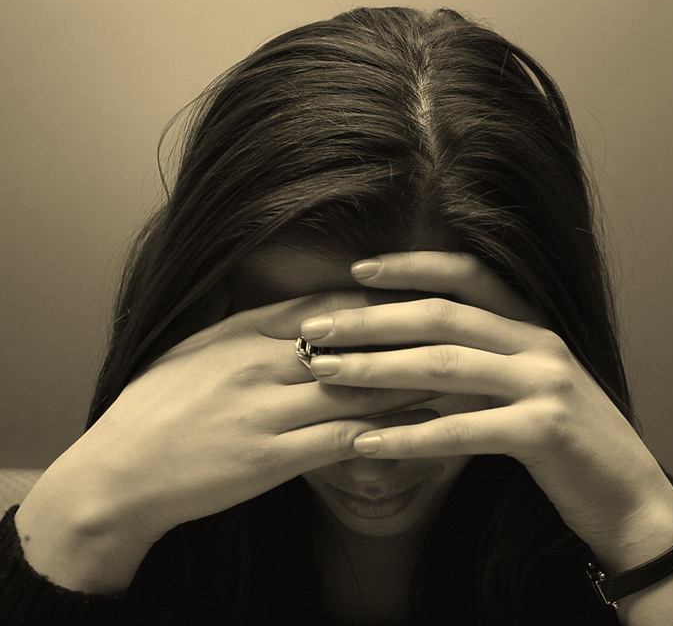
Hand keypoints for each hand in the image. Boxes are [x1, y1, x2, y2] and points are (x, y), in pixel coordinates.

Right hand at [20, 288, 436, 547]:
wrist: (118, 472)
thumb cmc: (153, 408)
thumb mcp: (194, 350)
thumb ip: (245, 330)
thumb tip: (291, 315)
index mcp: (242, 332)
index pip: (326, 303)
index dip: (379, 299)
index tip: (418, 297)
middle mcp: (259, 363)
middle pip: (352, 338)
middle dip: (408, 333)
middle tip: (456, 329)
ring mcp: (266, 410)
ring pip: (356, 386)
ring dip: (410, 381)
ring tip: (455, 376)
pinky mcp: (269, 458)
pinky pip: (341, 437)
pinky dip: (385, 431)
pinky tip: (421, 428)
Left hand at [300, 251, 672, 571]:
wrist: (627, 495)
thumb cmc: (562, 441)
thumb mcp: (520, 389)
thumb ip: (474, 366)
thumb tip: (397, 359)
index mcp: (531, 325)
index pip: (466, 275)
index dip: (411, 266)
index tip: (356, 269)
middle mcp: (539, 343)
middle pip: (441, 317)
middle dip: (372, 320)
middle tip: (316, 328)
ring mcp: (545, 384)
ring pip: (445, 366)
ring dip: (376, 369)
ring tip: (324, 373)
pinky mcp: (545, 431)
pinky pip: (461, 429)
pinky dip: (407, 435)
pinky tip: (364, 442)